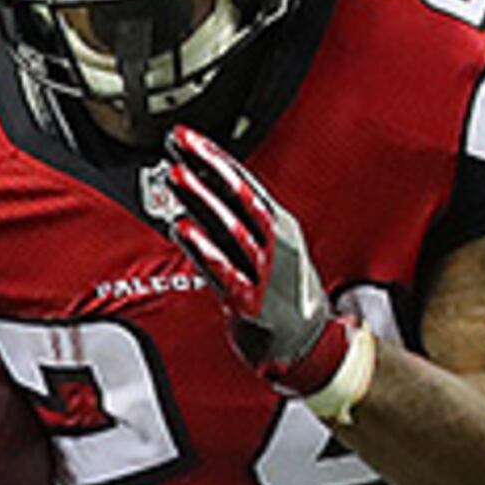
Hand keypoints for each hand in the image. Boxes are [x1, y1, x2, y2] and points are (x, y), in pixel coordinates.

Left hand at [157, 128, 364, 403]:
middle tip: (177, 146)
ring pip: (232, 228)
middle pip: (240, 197)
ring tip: (176, 177)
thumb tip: (201, 190)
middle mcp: (277, 244)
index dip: (214, 157)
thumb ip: (239, 224)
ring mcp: (267, 272)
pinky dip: (204, 249)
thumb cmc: (283, 297)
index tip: (187, 138)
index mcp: (280, 227)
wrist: (309, 346)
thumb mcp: (270, 250)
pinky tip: (183, 229)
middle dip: (206, 167)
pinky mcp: (253, 302)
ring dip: (202, 200)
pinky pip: (227, 272)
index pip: (245, 182)